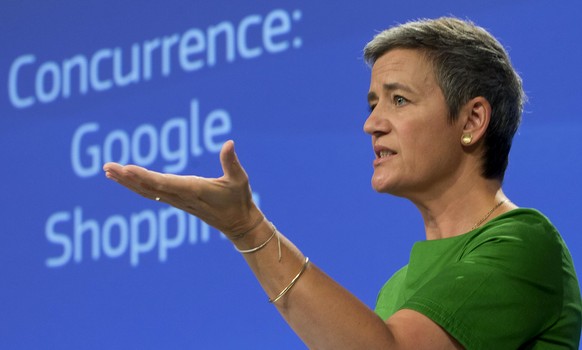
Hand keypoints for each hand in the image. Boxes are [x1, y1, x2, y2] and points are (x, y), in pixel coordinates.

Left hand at [102, 140, 262, 237]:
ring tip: (108, 171)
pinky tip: (125, 179)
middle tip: (107, 167)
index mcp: (193, 190)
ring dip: (126, 182)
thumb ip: (232, 162)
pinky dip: (136, 185)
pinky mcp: (176, 200)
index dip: (144, 176)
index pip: (164, 183)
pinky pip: (151, 193)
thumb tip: (229, 142)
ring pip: (146, 191)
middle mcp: (180, 196)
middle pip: (148, 187)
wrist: (237, 223)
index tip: (127, 169)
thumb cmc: (238, 199)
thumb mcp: (239, 179)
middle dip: (127, 178)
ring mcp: (176, 200)